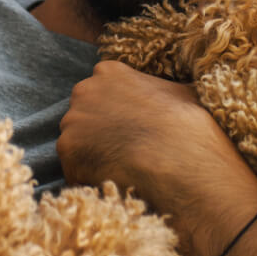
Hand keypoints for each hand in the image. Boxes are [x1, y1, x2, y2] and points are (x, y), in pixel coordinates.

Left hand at [58, 61, 256, 255]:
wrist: (181, 161)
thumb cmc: (189, 125)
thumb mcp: (186, 94)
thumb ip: (166, 90)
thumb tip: (179, 95)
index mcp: (110, 72)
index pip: (102, 90)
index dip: (117, 112)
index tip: (131, 128)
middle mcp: (84, 91)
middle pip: (85, 114)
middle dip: (100, 132)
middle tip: (126, 151)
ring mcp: (72, 122)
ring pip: (79, 143)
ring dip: (95, 157)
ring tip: (123, 170)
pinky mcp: (67, 153)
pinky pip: (76, 170)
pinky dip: (91, 179)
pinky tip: (116, 183)